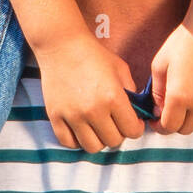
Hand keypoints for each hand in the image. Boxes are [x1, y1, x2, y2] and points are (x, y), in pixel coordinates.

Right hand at [37, 33, 145, 151]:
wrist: (62, 44)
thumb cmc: (94, 54)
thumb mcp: (120, 69)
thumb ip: (132, 93)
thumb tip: (137, 114)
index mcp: (113, 97)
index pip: (132, 131)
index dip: (136, 128)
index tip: (133, 121)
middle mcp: (93, 110)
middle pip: (113, 141)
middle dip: (119, 133)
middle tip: (115, 122)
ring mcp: (72, 115)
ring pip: (92, 147)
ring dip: (99, 139)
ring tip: (99, 127)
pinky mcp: (55, 116)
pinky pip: (68, 143)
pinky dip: (77, 140)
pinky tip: (81, 128)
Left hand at [149, 22, 192, 134]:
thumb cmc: (184, 42)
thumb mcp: (160, 64)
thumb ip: (156, 93)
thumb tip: (158, 111)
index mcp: (180, 97)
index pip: (168, 127)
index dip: (159, 126)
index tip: (156, 120)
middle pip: (185, 129)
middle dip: (175, 123)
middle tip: (169, 109)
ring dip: (192, 114)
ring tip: (187, 92)